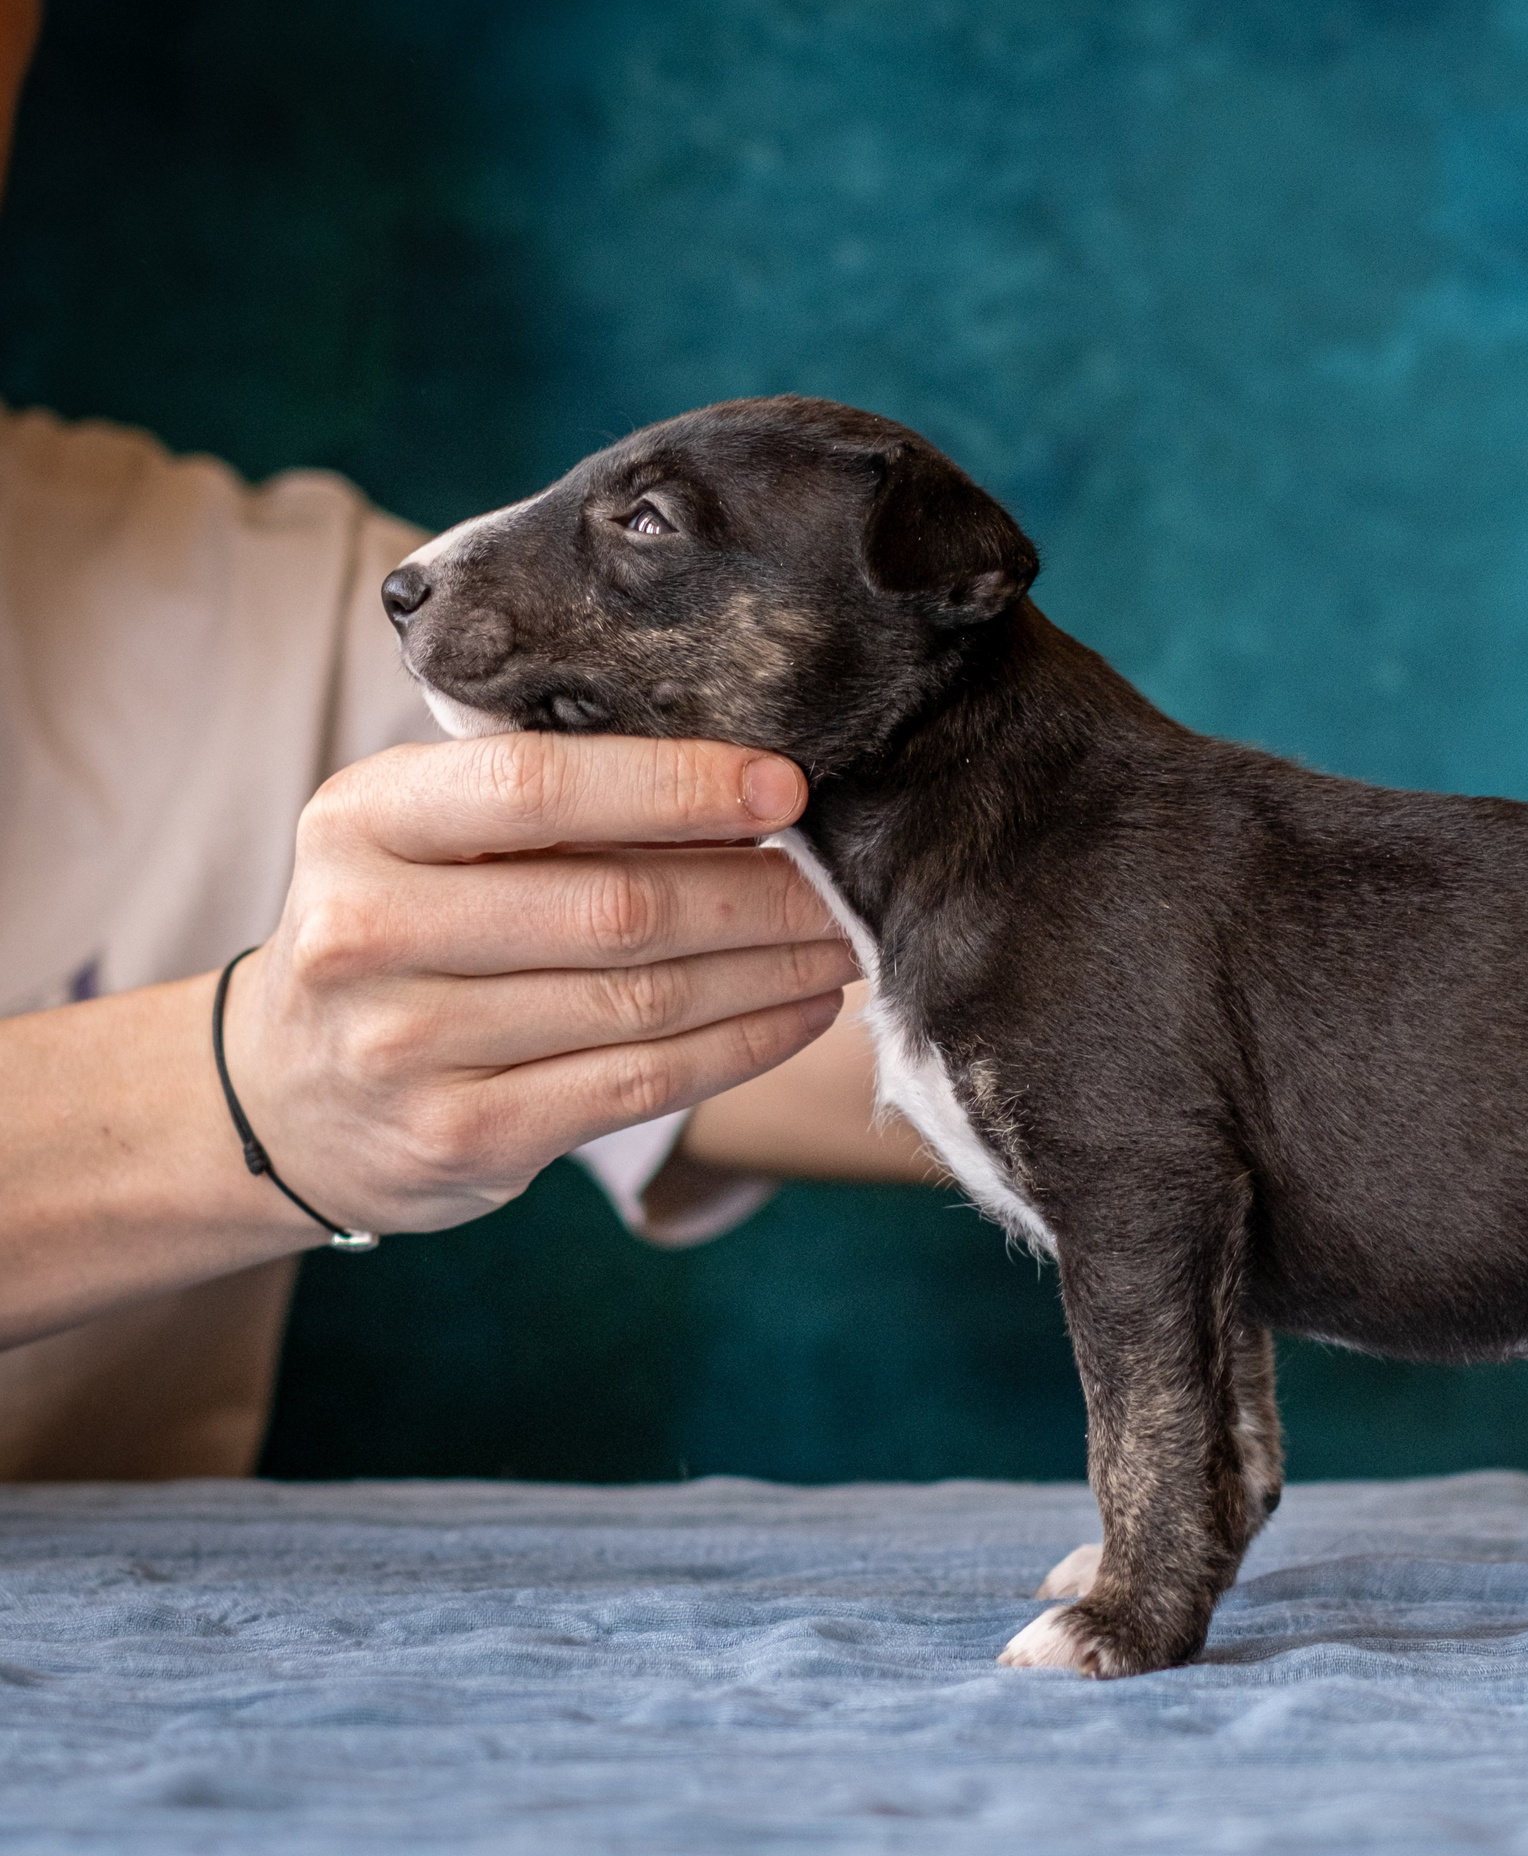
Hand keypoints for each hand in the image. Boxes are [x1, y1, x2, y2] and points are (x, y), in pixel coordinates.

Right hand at [223, 734, 856, 1232]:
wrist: (282, 1095)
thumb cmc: (395, 930)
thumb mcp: (421, 838)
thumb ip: (547, 803)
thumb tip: (747, 785)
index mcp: (360, 821)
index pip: (536, 785)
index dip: (676, 784)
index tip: (787, 786)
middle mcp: (366, 932)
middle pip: (616, 905)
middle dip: (760, 893)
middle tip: (848, 881)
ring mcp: (407, 1047)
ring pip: (643, 1000)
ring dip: (771, 970)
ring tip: (844, 942)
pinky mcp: (463, 1139)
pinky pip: (640, 1083)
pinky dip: (743, 1045)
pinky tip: (801, 1011)